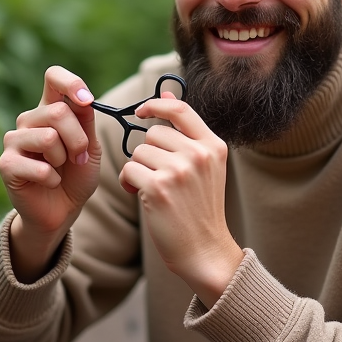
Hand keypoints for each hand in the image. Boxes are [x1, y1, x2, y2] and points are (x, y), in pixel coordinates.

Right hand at [0, 66, 100, 280]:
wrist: (61, 210)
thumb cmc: (75, 176)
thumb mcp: (89, 146)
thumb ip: (85, 122)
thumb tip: (83, 99)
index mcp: (49, 109)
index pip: (53, 77)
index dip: (71, 83)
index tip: (86, 100)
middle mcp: (28, 120)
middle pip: (58, 112)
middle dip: (78, 139)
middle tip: (78, 158)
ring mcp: (13, 141)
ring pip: (49, 137)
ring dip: (65, 159)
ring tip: (61, 169)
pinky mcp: (6, 164)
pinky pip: (40, 166)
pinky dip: (53, 178)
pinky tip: (49, 182)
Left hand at [119, 92, 243, 306]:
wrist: (205, 250)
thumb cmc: (200, 208)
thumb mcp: (205, 166)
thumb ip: (187, 132)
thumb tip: (166, 92)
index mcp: (213, 145)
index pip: (180, 109)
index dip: (156, 104)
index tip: (141, 112)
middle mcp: (198, 154)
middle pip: (153, 134)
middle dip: (148, 153)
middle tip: (158, 176)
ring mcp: (179, 171)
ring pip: (138, 152)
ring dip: (138, 169)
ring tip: (153, 189)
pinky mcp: (159, 188)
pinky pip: (128, 170)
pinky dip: (128, 182)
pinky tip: (142, 196)